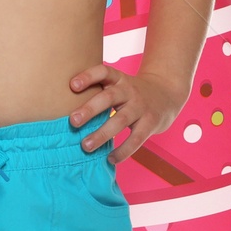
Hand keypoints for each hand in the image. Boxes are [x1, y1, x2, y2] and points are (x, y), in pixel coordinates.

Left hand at [67, 64, 185, 164]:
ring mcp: (141, 107)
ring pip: (120, 120)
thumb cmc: (131, 93)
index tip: (72, 85)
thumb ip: (98, 92)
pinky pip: (136, 138)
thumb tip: (63, 110)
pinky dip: (123, 150)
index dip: (88, 76)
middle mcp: (129, 90)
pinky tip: (110, 159)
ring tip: (85, 146)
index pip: (103, 72)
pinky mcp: (150, 123)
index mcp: (118, 79)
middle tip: (72, 122)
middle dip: (90, 109)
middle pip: (108, 98)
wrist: (167, 93)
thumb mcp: (118, 84)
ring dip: (102, 134)